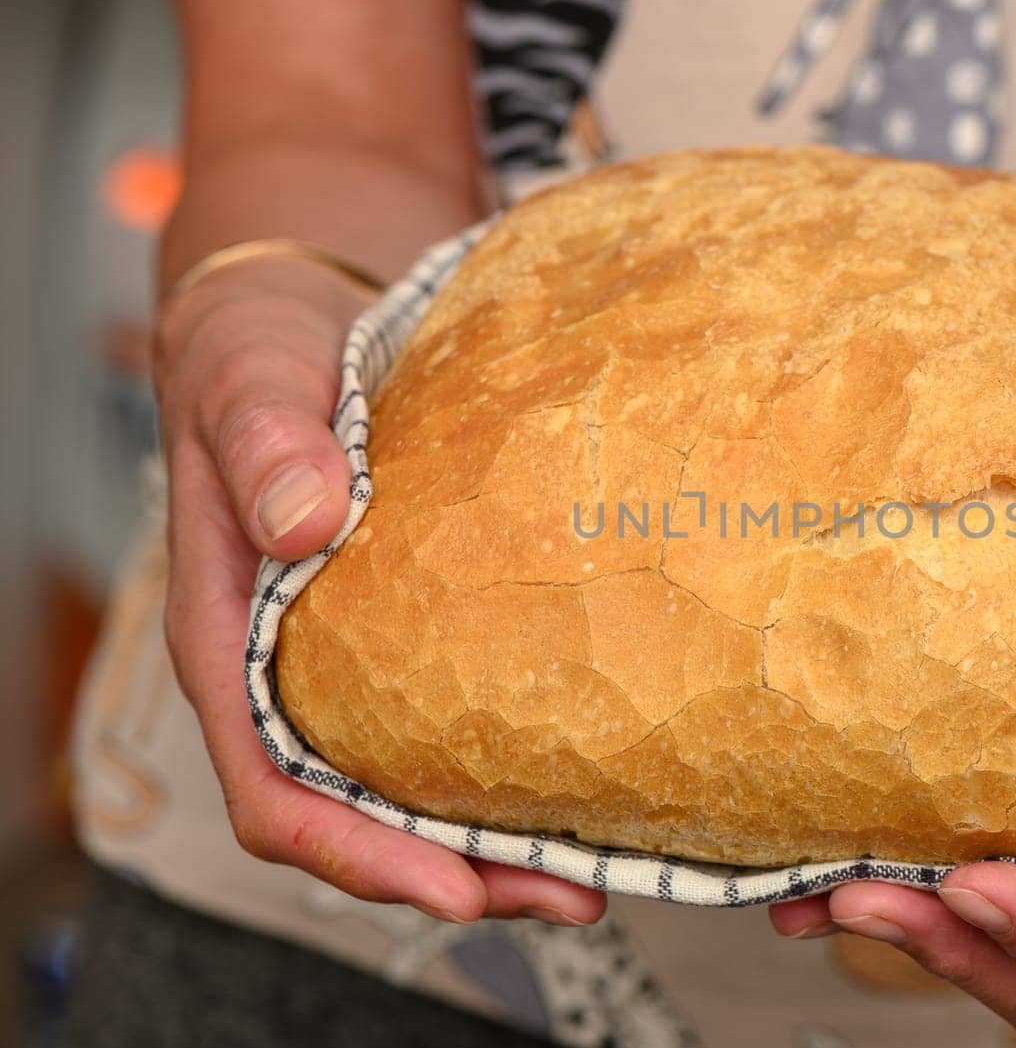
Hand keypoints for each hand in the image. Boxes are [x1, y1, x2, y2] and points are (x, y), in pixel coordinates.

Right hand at [156, 261, 604, 925]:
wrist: (304, 310)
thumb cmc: (257, 350)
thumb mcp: (246, 375)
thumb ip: (263, 441)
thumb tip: (302, 522)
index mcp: (229, 641)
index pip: (274, 786)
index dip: (354, 853)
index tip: (447, 886)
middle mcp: (292, 671)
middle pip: (359, 817)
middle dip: (457, 873)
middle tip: (568, 894)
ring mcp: (355, 658)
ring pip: (413, 786)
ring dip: (498, 840)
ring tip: (596, 869)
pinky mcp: (414, 628)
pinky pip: (456, 718)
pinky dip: (514, 761)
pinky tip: (590, 767)